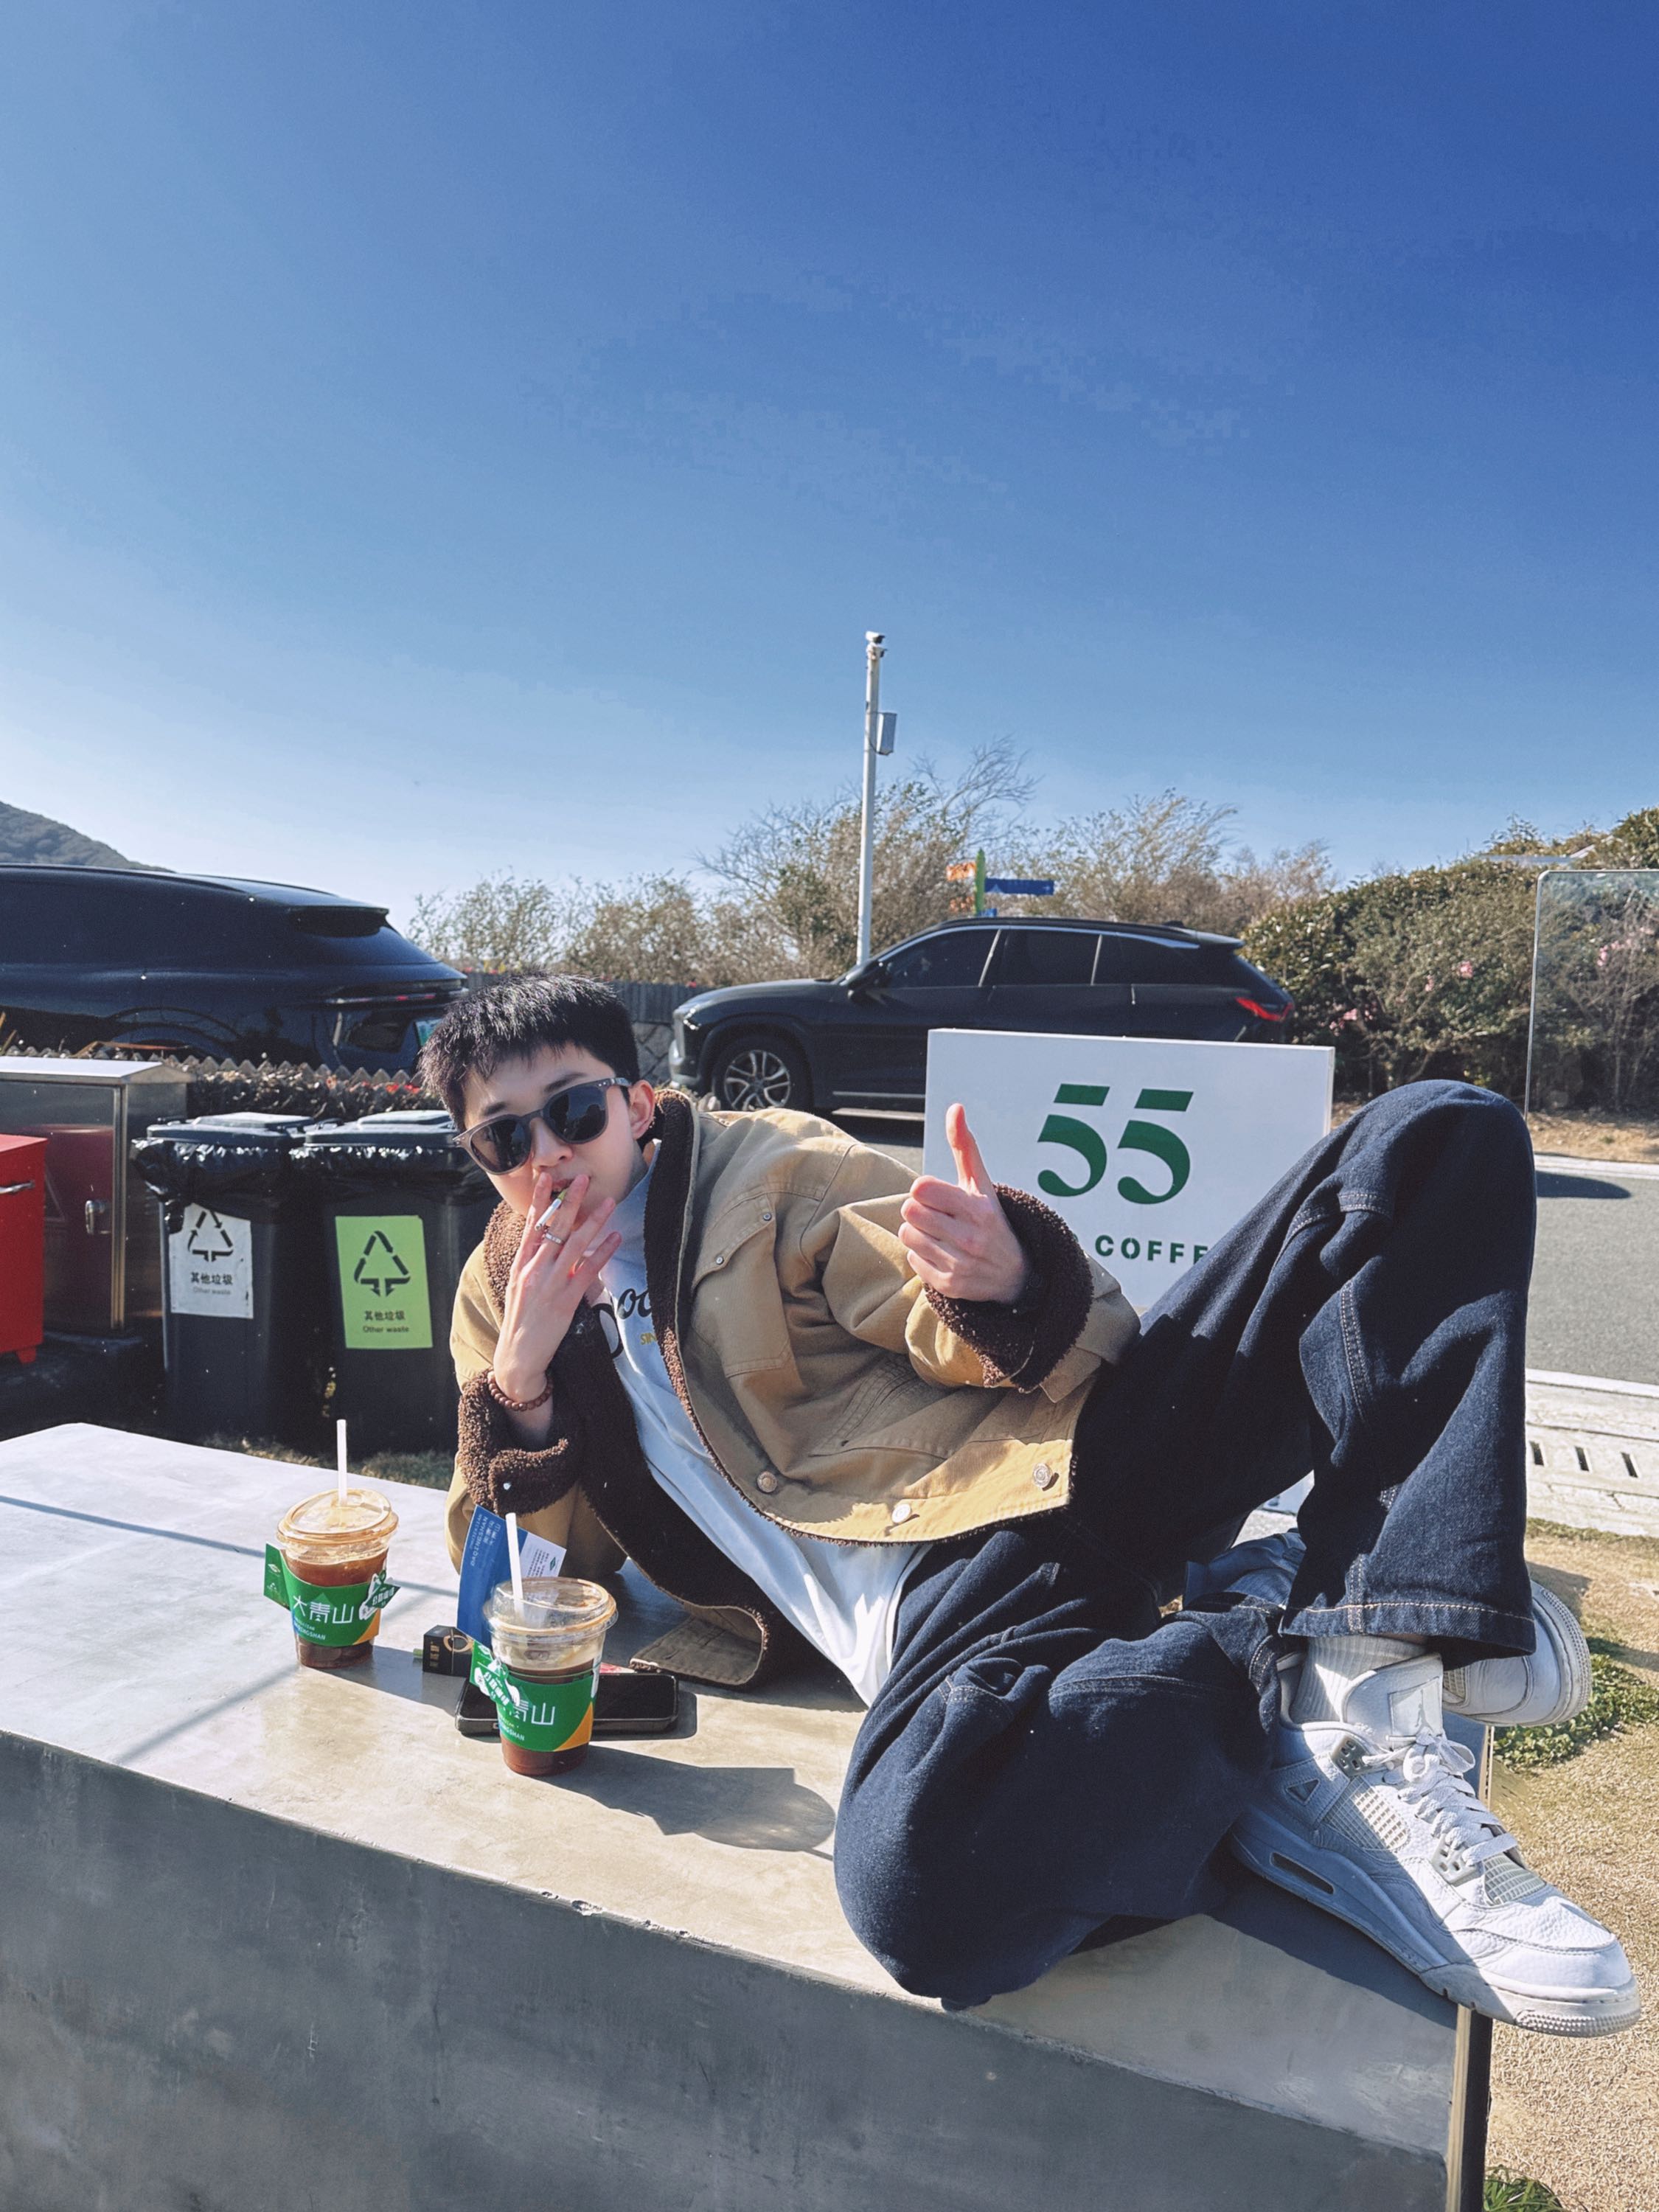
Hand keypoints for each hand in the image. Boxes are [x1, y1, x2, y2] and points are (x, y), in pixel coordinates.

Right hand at [493, 1169, 621, 1405]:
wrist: (517, 1356)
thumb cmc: (521, 1322)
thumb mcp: (520, 1288)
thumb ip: (533, 1265)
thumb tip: (549, 1246)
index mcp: (521, 1264)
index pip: (531, 1226)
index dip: (540, 1201)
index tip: (546, 1178)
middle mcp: (533, 1270)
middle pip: (553, 1228)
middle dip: (569, 1201)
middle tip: (583, 1179)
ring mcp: (549, 1284)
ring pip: (573, 1245)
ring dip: (593, 1221)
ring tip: (608, 1202)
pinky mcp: (565, 1301)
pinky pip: (587, 1271)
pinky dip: (602, 1253)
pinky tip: (615, 1238)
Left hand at [899, 1104, 1030, 1305]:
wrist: (1014, 1275)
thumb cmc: (990, 1220)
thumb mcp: (981, 1183)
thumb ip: (964, 1146)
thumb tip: (955, 1108)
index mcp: (977, 1209)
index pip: (921, 1188)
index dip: (925, 1189)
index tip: (940, 1197)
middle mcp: (970, 1239)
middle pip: (910, 1211)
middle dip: (920, 1210)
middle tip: (939, 1216)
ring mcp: (959, 1265)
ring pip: (907, 1234)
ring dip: (918, 1232)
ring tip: (940, 1234)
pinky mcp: (949, 1286)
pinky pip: (911, 1260)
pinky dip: (922, 1255)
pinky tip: (943, 1254)